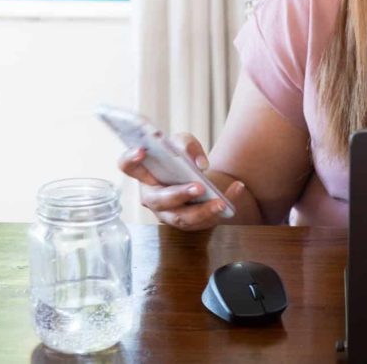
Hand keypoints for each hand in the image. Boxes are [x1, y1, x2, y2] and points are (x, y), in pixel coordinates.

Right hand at [117, 131, 263, 229]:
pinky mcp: (190, 223)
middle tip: (198, 187)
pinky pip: (206, 220)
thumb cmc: (182, 160)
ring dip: (203, 211)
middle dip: (178, 195)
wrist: (198, 177)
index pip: (128, 167)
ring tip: (220, 201)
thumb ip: (186, 144)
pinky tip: (237, 189)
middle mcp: (153, 197)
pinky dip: (224, 204)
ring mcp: (170, 213)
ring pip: (183, 218)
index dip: (130, 159)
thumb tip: (199, 164)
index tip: (141, 150)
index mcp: (145, 174)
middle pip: (159, 200)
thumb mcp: (183, 144)